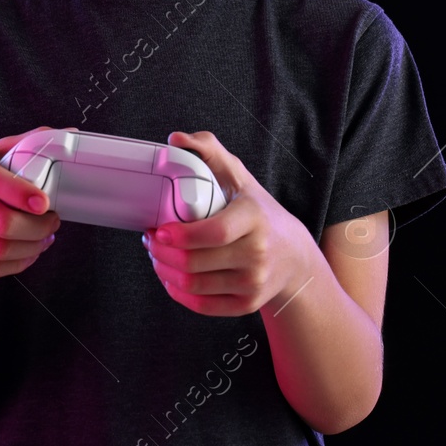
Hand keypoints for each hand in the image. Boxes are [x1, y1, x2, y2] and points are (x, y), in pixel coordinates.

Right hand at [0, 126, 64, 279]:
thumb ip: (24, 144)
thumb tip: (68, 132)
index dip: (20, 193)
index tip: (44, 203)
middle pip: (2, 223)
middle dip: (38, 227)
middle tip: (53, 221)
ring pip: (0, 250)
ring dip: (32, 247)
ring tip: (45, 237)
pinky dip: (18, 263)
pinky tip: (29, 252)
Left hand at [142, 130, 318, 315]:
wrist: (294, 257)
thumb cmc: (258, 213)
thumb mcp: (240, 178)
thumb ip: (209, 152)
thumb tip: (176, 140)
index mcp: (254, 218)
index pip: (214, 232)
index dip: (180, 235)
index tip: (158, 229)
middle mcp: (257, 253)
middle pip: (195, 263)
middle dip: (162, 253)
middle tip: (151, 239)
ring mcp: (253, 282)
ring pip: (193, 285)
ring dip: (164, 271)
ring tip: (158, 255)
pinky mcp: (247, 304)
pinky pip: (201, 305)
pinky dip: (178, 292)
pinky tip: (171, 277)